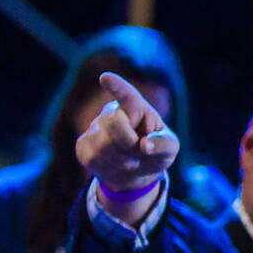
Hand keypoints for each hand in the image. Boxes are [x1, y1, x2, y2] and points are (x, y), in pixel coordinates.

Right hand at [75, 73, 178, 193]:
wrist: (136, 173)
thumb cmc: (155, 153)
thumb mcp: (170, 149)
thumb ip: (163, 144)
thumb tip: (145, 145)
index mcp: (135, 106)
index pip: (125, 94)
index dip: (116, 86)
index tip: (105, 78)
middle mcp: (112, 112)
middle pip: (114, 124)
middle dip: (129, 145)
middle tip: (140, 152)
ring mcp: (95, 127)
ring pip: (102, 145)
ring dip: (121, 161)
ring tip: (131, 162)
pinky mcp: (83, 144)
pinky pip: (92, 158)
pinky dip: (108, 169)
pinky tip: (116, 166)